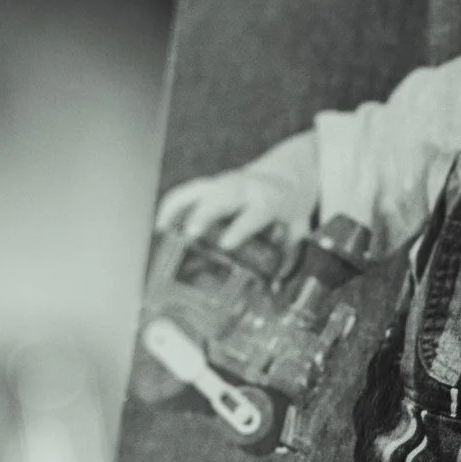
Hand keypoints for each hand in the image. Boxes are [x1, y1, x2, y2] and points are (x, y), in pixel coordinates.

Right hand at [155, 169, 300, 257]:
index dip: (240, 228)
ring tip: (164, 231)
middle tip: (190, 234)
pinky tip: (161, 225)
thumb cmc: (289, 204)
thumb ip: (288, 255)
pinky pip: (186, 192)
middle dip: (204, 213)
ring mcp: (224, 184)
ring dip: (179, 207)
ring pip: (198, 189)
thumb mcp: (298, 228)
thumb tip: (276, 288)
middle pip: (221, 197)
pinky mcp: (210, 185)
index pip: (254, 213)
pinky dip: (171, 206)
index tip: (226, 244)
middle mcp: (244, 189)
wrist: (289, 173)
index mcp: (268, 200)